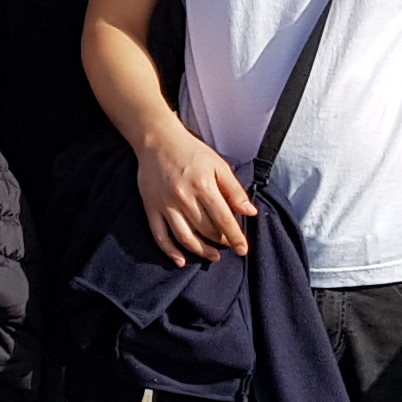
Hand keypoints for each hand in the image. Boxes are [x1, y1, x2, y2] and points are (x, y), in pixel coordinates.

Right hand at [131, 121, 256, 261]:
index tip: (243, 249)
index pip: (224, 219)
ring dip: (201, 251)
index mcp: (203, 185)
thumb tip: (250, 212)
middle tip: (229, 246)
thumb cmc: (191, 151)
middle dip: (221, 242)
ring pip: (185, 237)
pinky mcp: (151, 208)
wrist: (157, 140)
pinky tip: (181, 260)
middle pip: (206, 230)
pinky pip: (160, 236)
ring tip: (213, 256)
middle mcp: (184, 197)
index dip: (235, 237)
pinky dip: (170, 251)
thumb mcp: (218, 165)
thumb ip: (234, 190)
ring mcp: (165, 205)